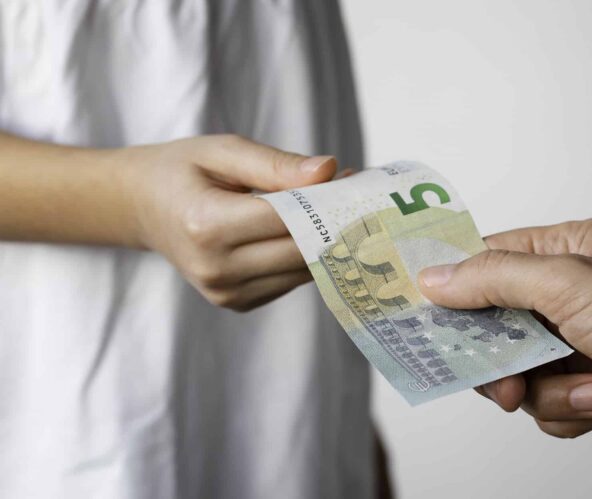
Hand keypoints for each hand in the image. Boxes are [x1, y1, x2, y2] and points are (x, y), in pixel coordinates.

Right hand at [116, 135, 336, 311]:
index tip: (354, 180)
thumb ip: (276, 164)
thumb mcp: (223, 152)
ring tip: (334, 207)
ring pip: (301, 272)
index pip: (288, 219)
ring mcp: (225, 293)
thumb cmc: (181, 171)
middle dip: (333, 222)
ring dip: (325, 241)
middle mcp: (215, 268)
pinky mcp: (236, 302)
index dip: (326, 200)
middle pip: (300, 251)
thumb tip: (329, 170)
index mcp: (207, 225)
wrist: (141, 207)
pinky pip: (289, 281)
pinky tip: (307, 230)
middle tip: (354, 192)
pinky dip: (304, 257)